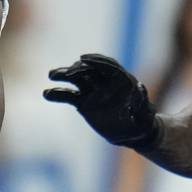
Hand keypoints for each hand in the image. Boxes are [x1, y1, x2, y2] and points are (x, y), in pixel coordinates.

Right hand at [44, 53, 159, 149]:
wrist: (133, 133)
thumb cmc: (142, 121)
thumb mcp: (145, 113)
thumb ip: (141, 100)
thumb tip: (140, 86)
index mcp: (120, 79)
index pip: (107, 65)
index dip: (96, 61)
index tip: (83, 59)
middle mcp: (105, 82)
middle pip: (89, 69)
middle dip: (77, 68)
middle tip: (66, 72)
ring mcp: (93, 91)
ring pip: (76, 79)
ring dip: (64, 75)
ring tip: (51, 75)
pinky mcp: (83, 102)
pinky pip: (69, 96)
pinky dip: (58, 94)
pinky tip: (46, 94)